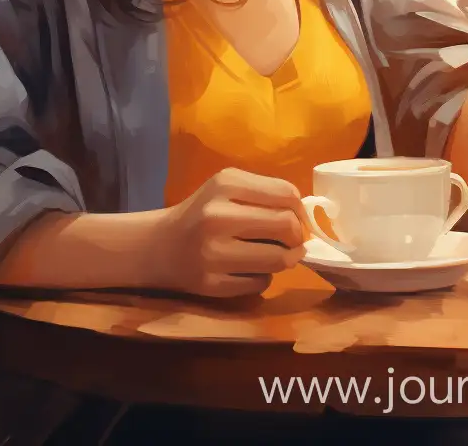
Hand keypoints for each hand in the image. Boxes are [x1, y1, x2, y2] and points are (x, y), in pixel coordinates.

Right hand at [146, 168, 306, 297]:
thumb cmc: (202, 212)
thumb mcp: (226, 189)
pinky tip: (249, 269)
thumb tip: (306, 218)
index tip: (294, 218)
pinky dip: (264, 277)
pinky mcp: (214, 284)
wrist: (161, 245)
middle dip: (296, 237)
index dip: (299, 210)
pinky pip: (262, 283)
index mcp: (224, 184)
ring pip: (280, 259)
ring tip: (273, 255)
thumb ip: (265, 194)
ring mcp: (214, 253)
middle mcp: (218, 216)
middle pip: (287, 226)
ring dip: (284, 259)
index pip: (286, 194)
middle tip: (288, 241)